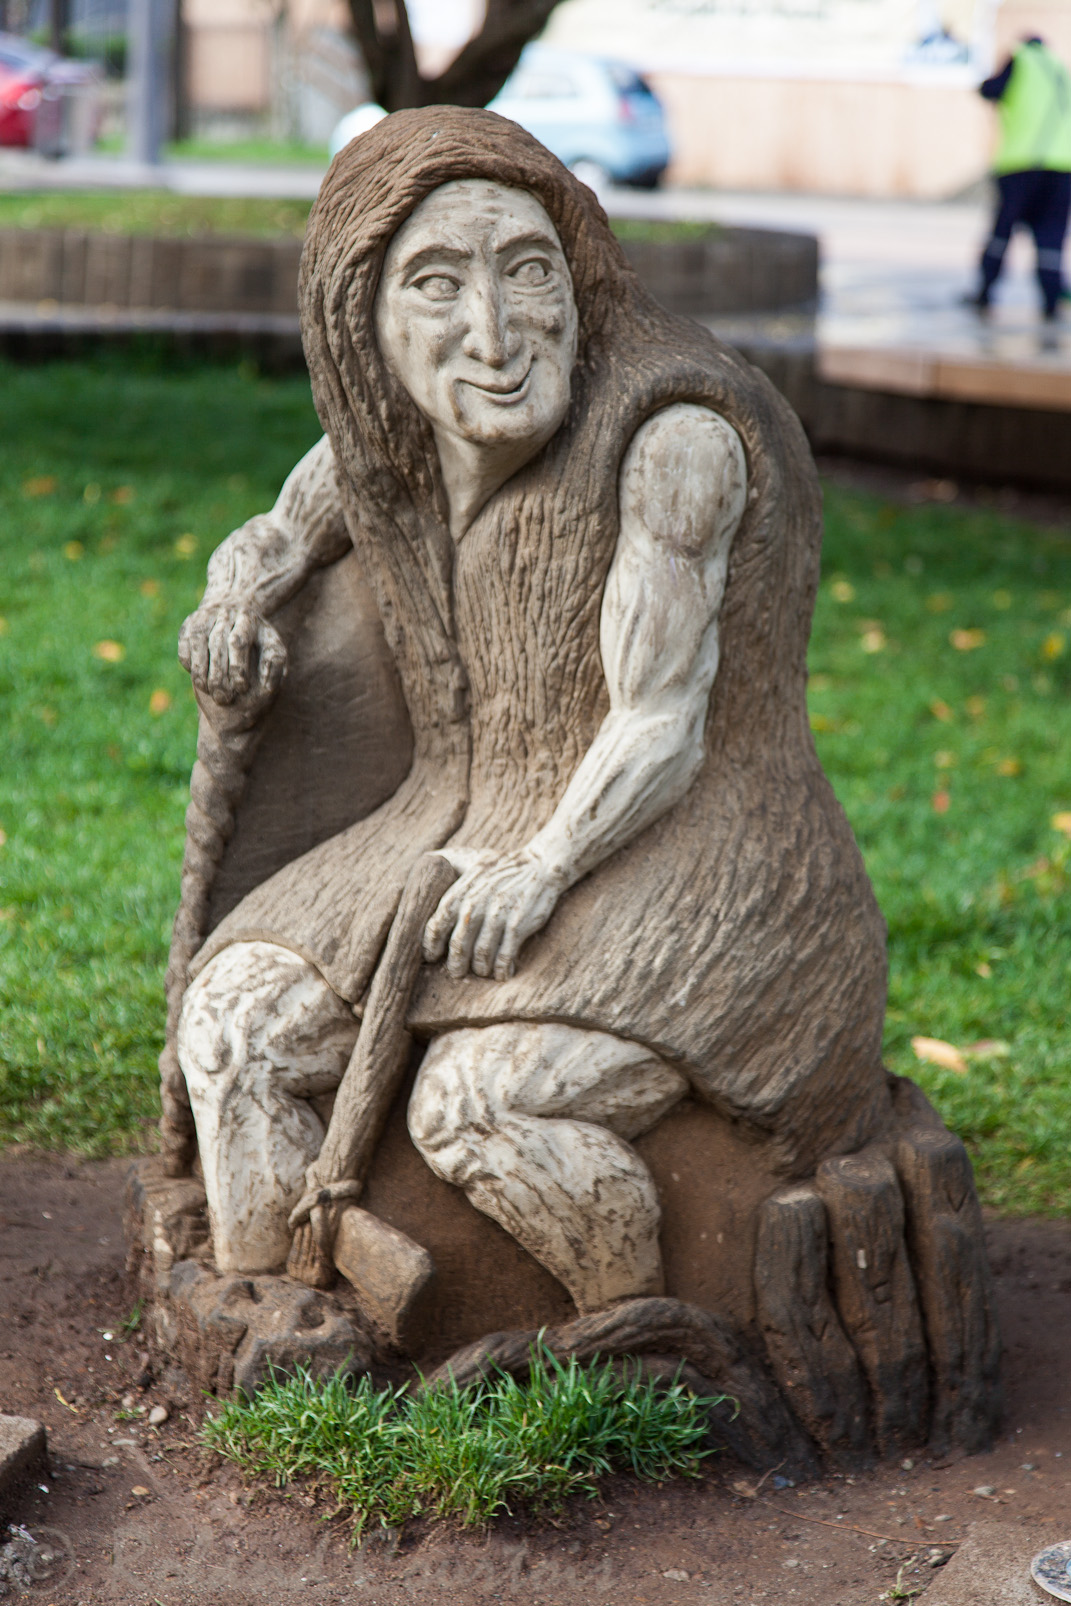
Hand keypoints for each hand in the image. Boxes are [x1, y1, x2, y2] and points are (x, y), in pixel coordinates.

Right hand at [178, 602, 285, 709]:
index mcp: (248, 619)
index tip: (241, 688)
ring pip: (197, 641)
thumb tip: (268, 677)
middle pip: (217, 642)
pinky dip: (188, 660)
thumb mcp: (273, 651)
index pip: (239, 642)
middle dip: (218, 674)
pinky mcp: (189, 623)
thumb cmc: (259, 643)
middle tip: (222, 698)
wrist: (237, 618)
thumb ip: (275, 664)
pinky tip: (198, 676)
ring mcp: (205, 616)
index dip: (238, 667)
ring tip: (207, 690)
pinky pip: (185, 642)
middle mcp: (225, 613)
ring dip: (200, 669)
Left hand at [422, 847, 566, 980]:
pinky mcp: (517, 926)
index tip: (432, 956)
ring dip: (480, 968)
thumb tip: (423, 866)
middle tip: (456, 973)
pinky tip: (502, 973)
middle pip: (457, 946)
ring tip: (482, 971)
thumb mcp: (470, 859)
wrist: (540, 864)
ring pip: (480, 955)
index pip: (436, 926)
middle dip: (455, 964)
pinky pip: (503, 957)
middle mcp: (475, 907)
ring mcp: (497, 917)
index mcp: (460, 893)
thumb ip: (447, 866)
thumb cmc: (502, 865)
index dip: (431, 945)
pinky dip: (500, 969)